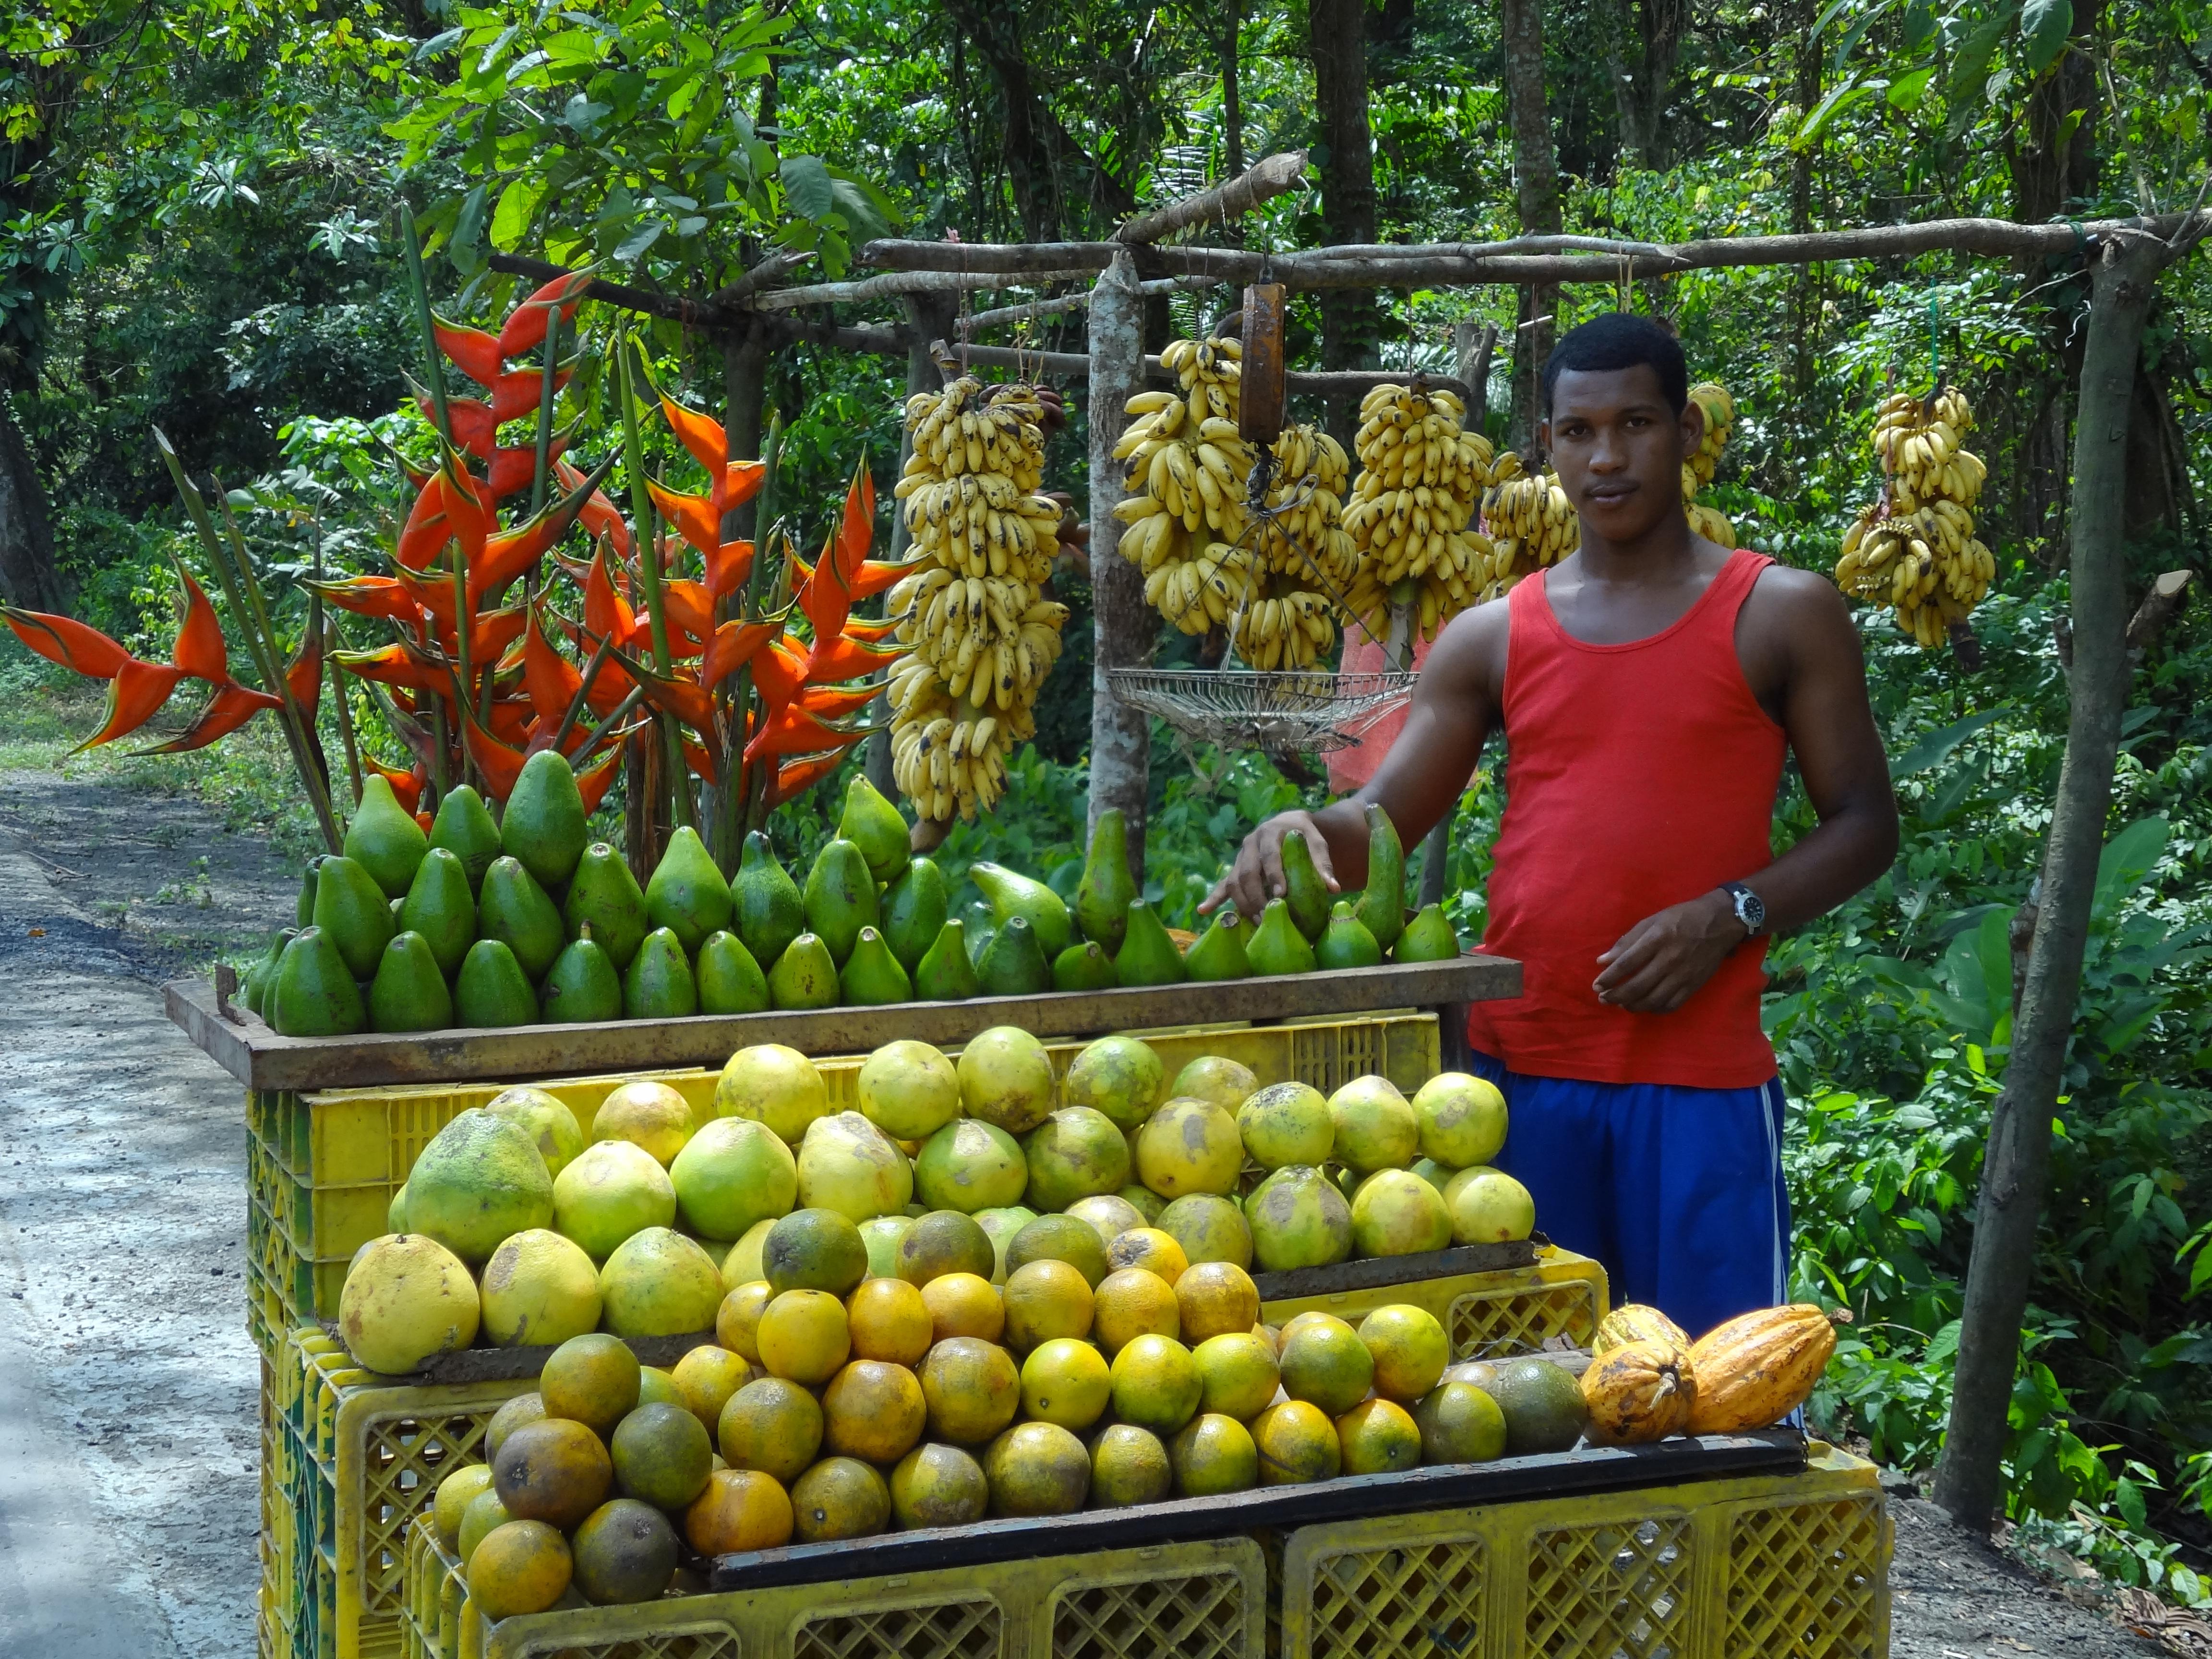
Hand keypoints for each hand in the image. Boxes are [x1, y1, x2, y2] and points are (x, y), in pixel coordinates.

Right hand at [1201, 809, 1339, 919]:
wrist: (1290, 824)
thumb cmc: (1305, 837)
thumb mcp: (1317, 845)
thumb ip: (1323, 865)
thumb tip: (1333, 889)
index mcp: (1270, 833)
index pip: (1269, 856)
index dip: (1273, 875)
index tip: (1280, 895)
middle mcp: (1250, 844)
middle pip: (1247, 872)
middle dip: (1257, 896)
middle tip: (1268, 916)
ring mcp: (1240, 857)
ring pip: (1234, 881)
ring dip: (1243, 903)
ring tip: (1257, 922)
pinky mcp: (1235, 869)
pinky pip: (1222, 884)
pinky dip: (1214, 898)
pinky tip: (1204, 911)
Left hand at [1593, 890, 1745, 1012]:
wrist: (1720, 922)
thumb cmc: (1681, 918)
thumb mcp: (1651, 921)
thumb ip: (1626, 942)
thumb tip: (1602, 961)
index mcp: (1656, 939)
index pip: (1626, 964)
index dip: (1608, 978)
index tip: (1596, 985)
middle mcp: (1670, 959)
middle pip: (1637, 986)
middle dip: (1615, 996)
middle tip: (1603, 998)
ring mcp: (1683, 975)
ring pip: (1653, 1000)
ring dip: (1632, 1006)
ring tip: (1621, 1003)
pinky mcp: (1694, 985)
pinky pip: (1671, 1004)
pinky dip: (1654, 1009)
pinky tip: (1644, 1006)